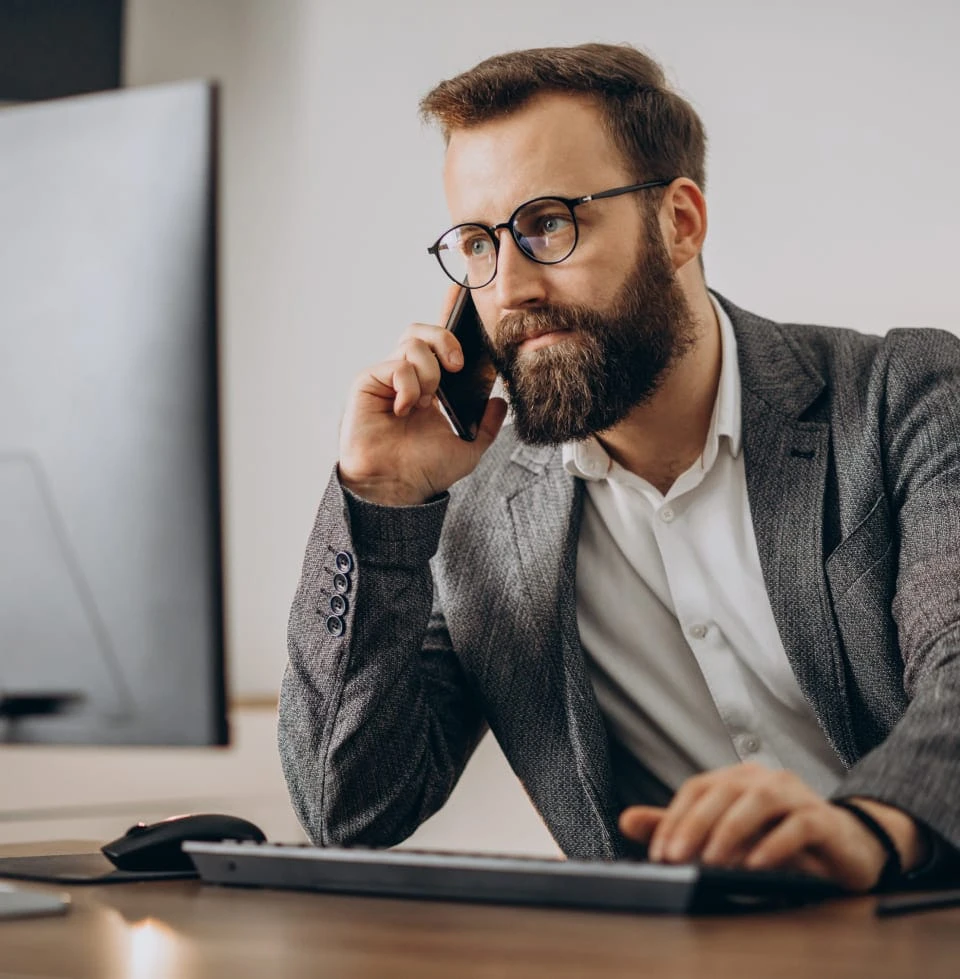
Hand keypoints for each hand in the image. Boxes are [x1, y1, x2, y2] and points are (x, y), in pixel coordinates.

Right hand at [338, 284, 507, 505]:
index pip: (440, 342)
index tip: (462, 293)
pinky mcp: (368, 382)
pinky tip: (406, 408)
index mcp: (431, 386)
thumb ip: (488, 425)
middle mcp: (408, 377)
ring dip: (429, 371)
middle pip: (423, 331)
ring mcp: (387, 378)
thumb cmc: (423, 470)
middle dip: (446, 339)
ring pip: (412, 344)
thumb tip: (500, 402)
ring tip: (428, 401)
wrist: (397, 488)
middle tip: (458, 366)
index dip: (449, 314)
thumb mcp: (469, 448)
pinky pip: (396, 364)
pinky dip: (409, 384)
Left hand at [618, 762, 891, 891]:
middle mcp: (762, 778)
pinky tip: (757, 864)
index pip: (696, 789)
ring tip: (714, 862)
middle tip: (676, 858)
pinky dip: (775, 844)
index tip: (659, 853)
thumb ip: (679, 827)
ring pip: (758, 802)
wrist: (846, 846)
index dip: (674, 818)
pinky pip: (798, 825)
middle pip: (723, 792)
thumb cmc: (778, 839)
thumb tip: (626, 820)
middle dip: (695, 825)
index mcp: (735, 778)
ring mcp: (795, 794)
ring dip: (732, 831)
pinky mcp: (823, 819)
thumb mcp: (725, 836)